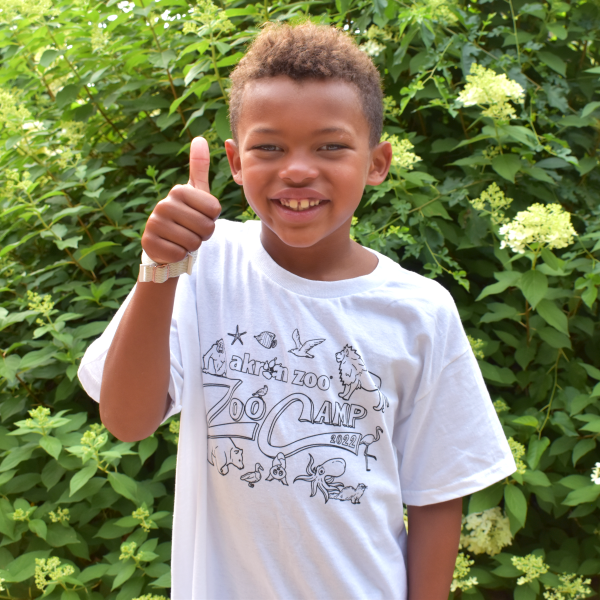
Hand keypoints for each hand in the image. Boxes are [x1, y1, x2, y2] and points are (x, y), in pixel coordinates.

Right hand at [142, 137, 220, 263]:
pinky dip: (180, 255)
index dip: (212, 218)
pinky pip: (179, 254)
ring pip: (193, 242)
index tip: (200, 216)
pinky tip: (172, 247)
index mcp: (179, 190)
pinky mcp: (149, 243)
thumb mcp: (195, 193)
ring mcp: (154, 223)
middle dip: (204, 234)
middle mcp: (163, 204)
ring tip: (182, 238)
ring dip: (192, 245)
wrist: (165, 242)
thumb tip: (199, 138)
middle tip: (191, 230)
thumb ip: (199, 168)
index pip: (214, 210)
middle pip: (206, 227)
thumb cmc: (185, 216)